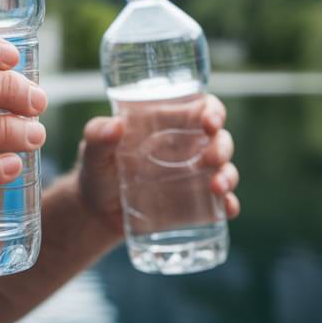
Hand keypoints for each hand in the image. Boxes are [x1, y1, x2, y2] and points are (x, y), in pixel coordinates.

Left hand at [75, 95, 239, 237]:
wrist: (95, 214)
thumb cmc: (96, 171)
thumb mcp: (93, 152)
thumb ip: (97, 135)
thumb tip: (115, 125)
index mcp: (167, 125)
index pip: (200, 108)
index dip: (213, 110)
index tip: (210, 121)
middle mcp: (186, 148)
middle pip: (219, 139)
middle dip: (222, 146)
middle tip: (211, 158)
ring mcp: (193, 177)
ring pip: (225, 169)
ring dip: (228, 175)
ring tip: (217, 187)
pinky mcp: (194, 204)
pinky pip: (221, 203)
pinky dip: (229, 204)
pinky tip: (226, 208)